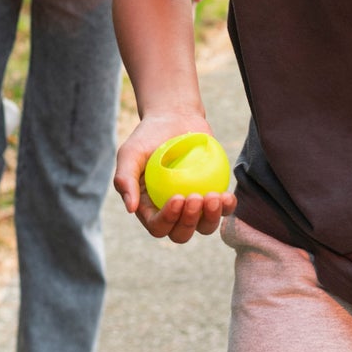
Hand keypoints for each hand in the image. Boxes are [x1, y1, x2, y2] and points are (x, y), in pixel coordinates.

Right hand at [114, 113, 236, 242]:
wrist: (174, 117)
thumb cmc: (148, 136)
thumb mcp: (130, 153)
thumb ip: (124, 179)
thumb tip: (131, 209)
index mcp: (149, 208)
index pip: (158, 226)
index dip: (168, 220)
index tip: (178, 197)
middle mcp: (172, 211)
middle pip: (181, 234)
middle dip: (190, 223)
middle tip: (195, 197)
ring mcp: (194, 205)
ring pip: (204, 226)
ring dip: (211, 218)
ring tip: (214, 196)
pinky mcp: (212, 192)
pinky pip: (223, 209)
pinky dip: (227, 207)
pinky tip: (226, 195)